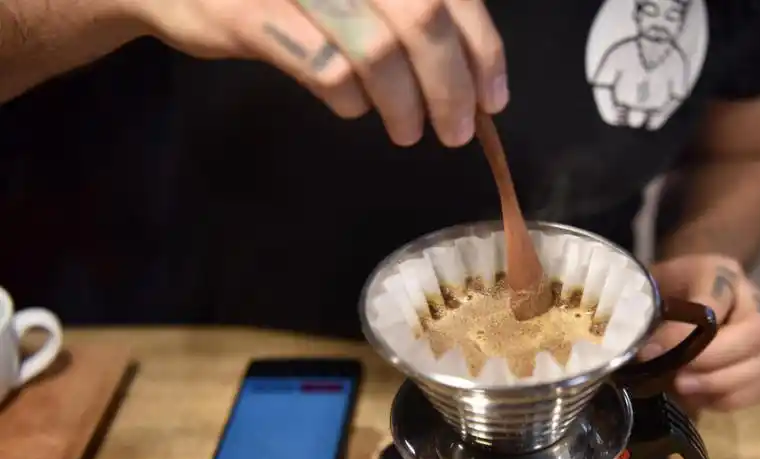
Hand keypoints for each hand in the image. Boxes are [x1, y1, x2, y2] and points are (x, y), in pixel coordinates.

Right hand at [129, 0, 507, 146]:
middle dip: (451, 86)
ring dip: (405, 105)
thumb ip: (400, 10)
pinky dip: (350, 101)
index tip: (493, 97)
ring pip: (378, 51)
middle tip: (458, 131)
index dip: (482, 48)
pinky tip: (352, 108)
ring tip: (410, 131)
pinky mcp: (252, 14)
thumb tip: (469, 70)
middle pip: (424, 18)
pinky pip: (326, 70)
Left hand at [642, 254, 759, 411]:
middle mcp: (751, 300)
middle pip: (754, 332)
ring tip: (682, 387)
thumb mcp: (646, 290)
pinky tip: (698, 397)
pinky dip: (726, 399)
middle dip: (711, 359)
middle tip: (675, 375)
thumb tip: (635, 348)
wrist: (679, 296)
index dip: (682, 333)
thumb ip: (641, 312)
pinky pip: (757, 389)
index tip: (648, 351)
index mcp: (721, 273)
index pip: (713, 303)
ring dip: (719, 383)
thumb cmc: (661, 292)